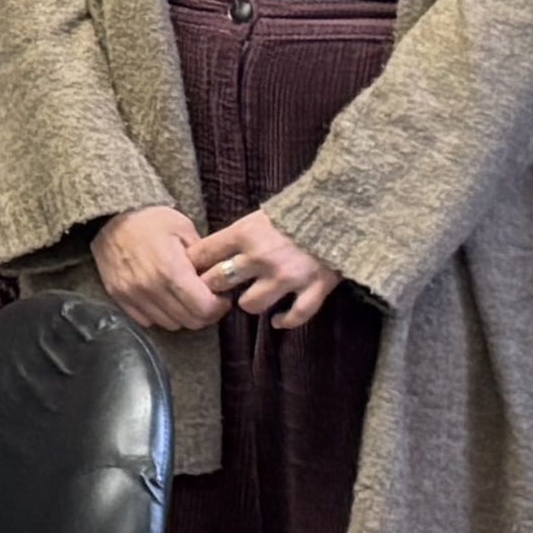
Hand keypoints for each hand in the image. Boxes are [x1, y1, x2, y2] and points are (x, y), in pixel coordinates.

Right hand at [90, 207, 222, 337]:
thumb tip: (218, 278)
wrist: (109, 216)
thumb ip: (203, 257)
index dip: (219, 306)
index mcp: (171, 270)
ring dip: (182, 315)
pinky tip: (164, 298)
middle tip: (207, 298)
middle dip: (204, 313)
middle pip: (190, 321)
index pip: (204, 308)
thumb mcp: (184, 228)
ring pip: (170, 324)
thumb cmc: (150, 219)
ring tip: (184, 297)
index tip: (221, 296)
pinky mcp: (119, 297)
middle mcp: (150, 288)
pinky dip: (160, 314)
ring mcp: (132, 295)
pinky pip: (147, 321)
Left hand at [187, 207, 340, 331]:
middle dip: (214, 287)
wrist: (340, 211)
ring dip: (249, 303)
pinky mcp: (314, 288)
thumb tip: (206, 256)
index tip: (191, 272)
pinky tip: (277, 320)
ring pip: (251, 305)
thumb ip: (235, 237)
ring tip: (252, 298)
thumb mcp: (257, 217)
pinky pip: (295, 316)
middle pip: (220, 282)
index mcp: (244, 234)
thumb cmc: (294, 212)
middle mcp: (261, 257)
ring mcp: (288, 276)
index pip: (204, 254)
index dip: (193, 266)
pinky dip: (284, 321)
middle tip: (217, 291)